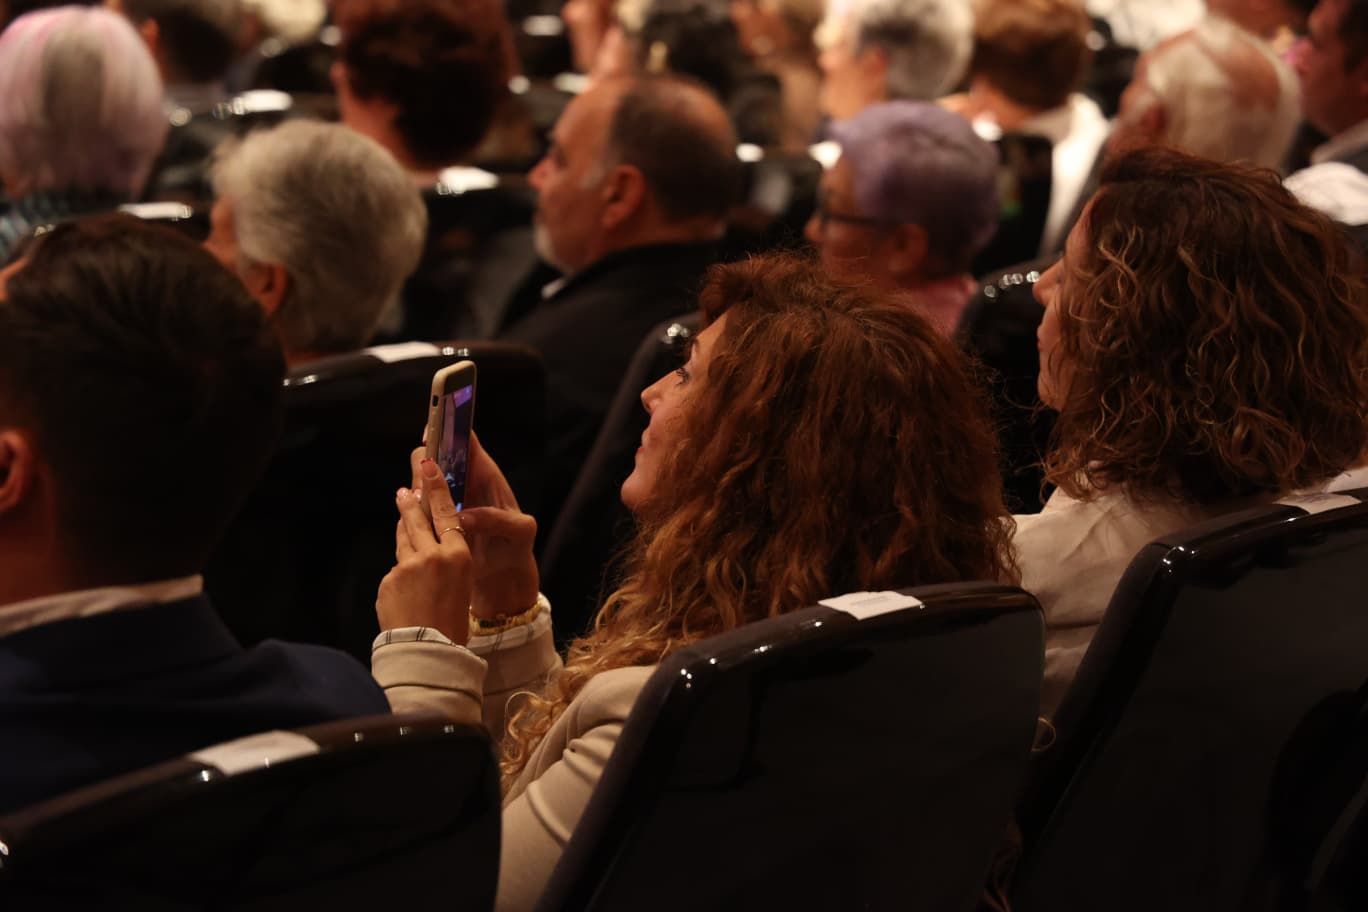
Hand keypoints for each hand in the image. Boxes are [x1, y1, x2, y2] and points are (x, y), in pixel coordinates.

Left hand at [376, 458, 473, 643]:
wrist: (427, 651)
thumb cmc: (453, 623)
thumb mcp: (462, 585)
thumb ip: (449, 561)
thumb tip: (432, 548)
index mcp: (458, 556)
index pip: (446, 512)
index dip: (436, 487)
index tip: (428, 465)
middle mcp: (432, 555)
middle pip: (418, 519)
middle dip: (411, 501)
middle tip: (405, 489)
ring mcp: (407, 566)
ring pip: (403, 541)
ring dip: (404, 530)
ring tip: (404, 518)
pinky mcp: (388, 580)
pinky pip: (395, 570)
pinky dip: (400, 573)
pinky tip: (405, 586)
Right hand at [407, 443, 537, 620]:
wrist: (503, 577)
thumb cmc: (515, 548)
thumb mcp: (519, 533)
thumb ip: (498, 520)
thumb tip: (466, 517)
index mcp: (488, 478)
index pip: (469, 445)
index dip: (453, 430)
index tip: (435, 426)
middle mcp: (466, 484)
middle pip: (441, 458)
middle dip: (428, 459)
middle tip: (423, 471)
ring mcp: (448, 500)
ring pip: (426, 481)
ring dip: (418, 484)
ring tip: (416, 493)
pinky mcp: (436, 519)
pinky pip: (420, 506)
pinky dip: (413, 507)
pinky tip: (410, 511)